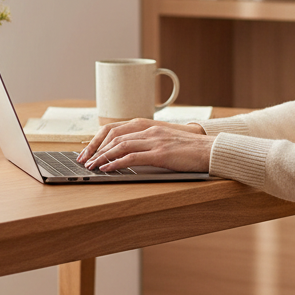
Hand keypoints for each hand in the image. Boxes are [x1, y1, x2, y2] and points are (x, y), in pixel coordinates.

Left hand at [76, 118, 212, 173]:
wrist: (210, 150)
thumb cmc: (189, 149)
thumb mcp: (165, 141)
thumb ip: (148, 143)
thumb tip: (129, 154)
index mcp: (149, 126)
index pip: (115, 129)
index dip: (98, 140)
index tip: (88, 151)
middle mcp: (149, 130)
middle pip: (113, 136)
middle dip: (95, 149)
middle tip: (84, 160)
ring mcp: (154, 141)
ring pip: (120, 146)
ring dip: (102, 157)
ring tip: (92, 166)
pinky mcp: (160, 153)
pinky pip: (132, 157)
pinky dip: (116, 163)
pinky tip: (107, 169)